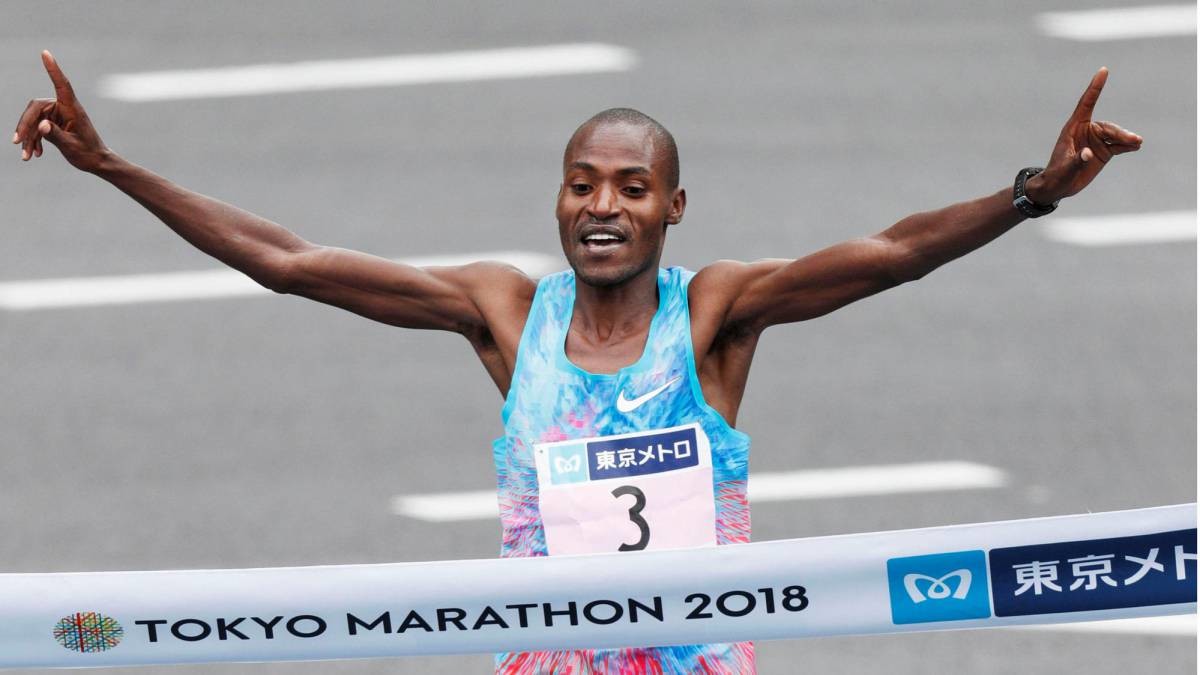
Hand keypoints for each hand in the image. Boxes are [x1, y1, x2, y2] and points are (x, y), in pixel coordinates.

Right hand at [13, 50, 110, 171]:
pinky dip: (33, 141)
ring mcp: (58, 115)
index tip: (45, 53)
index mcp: (72, 108)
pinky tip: (34, 154)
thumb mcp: (71, 146)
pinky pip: (37, 128)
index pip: (61, 84)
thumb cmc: (88, 153)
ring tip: (26, 157)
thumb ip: (55, 135)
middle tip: (16, 142)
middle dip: (25, 125)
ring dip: (28, 138)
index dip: (53, 69)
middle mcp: (63, 108)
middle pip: (35, 109)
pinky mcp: (53, 123)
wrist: (97, 162)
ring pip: (34, 121)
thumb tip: (41, 125)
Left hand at [1026, 68, 1141, 204]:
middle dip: (1120, 133)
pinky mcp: (1103, 151)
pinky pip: (1118, 145)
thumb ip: (1077, 160)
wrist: (1058, 187)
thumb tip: (1089, 154)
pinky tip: (1135, 147)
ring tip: (1137, 143)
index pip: (1086, 103)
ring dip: (1126, 138)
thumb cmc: (1057, 175)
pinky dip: (1127, 145)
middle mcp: (1086, 131)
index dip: (1095, 87)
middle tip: (1133, 140)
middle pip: (1107, 126)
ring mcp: (1096, 140)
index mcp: (1073, 128)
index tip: (1103, 70)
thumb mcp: (1064, 168)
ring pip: (1115, 135)